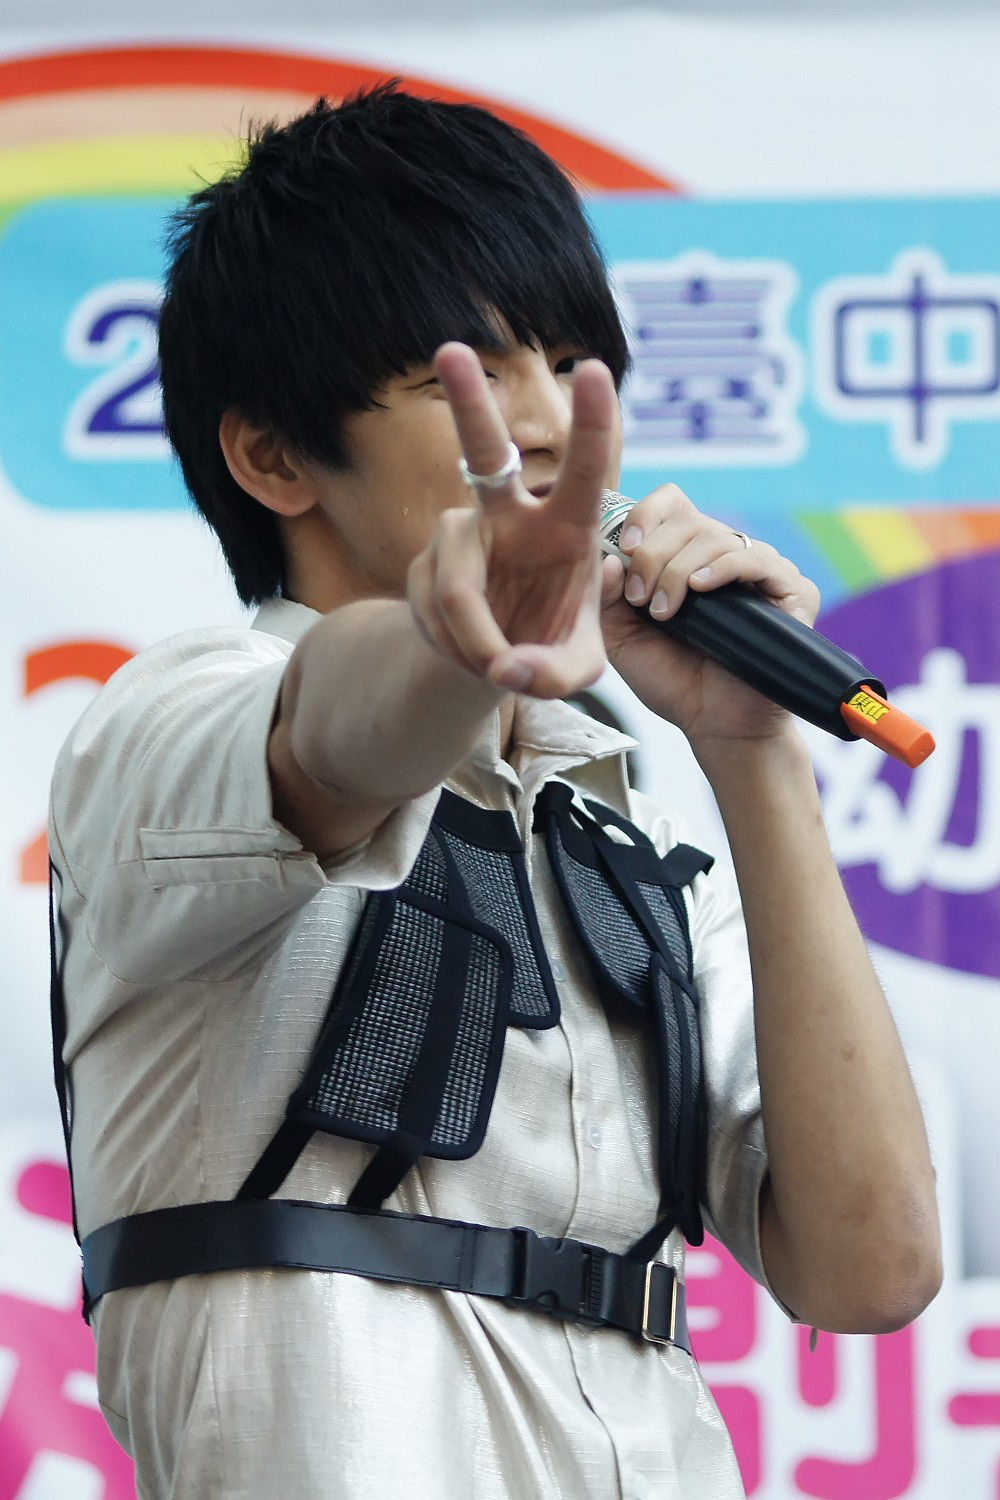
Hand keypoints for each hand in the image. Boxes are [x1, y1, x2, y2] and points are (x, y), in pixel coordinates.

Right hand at [406, 342, 617, 697]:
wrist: (496, 663)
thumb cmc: (548, 646)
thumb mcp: (575, 670)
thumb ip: (558, 675)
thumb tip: (509, 669)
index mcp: (567, 526)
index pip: (586, 469)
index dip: (593, 422)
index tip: (593, 367)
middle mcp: (510, 516)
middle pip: (485, 453)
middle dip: (467, 403)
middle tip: (451, 350)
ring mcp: (460, 536)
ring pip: (457, 589)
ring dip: (477, 643)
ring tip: (496, 668)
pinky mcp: (423, 566)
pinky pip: (436, 615)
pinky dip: (459, 651)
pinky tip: (472, 655)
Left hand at [600, 484, 820, 745]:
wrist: (714, 726)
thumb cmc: (673, 681)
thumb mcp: (622, 638)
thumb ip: (606, 597)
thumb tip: (609, 555)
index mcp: (688, 557)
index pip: (672, 504)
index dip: (645, 516)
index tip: (624, 548)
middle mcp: (726, 556)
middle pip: (687, 520)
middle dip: (652, 555)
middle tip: (641, 599)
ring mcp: (761, 571)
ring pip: (715, 537)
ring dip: (678, 571)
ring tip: (664, 613)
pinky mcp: (791, 591)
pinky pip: (755, 558)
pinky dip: (721, 568)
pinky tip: (700, 589)